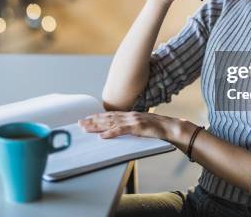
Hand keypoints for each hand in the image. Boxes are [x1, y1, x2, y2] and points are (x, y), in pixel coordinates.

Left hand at [78, 111, 193, 146]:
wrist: (170, 127)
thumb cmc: (157, 128)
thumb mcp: (141, 125)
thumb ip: (131, 126)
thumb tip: (121, 128)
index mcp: (129, 115)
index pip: (110, 115)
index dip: (97, 116)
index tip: (86, 118)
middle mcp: (129, 115)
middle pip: (107, 118)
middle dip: (92, 121)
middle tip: (80, 123)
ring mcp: (132, 120)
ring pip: (111, 123)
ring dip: (97, 126)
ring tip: (86, 128)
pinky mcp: (137, 127)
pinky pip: (121, 130)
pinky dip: (111, 133)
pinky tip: (102, 136)